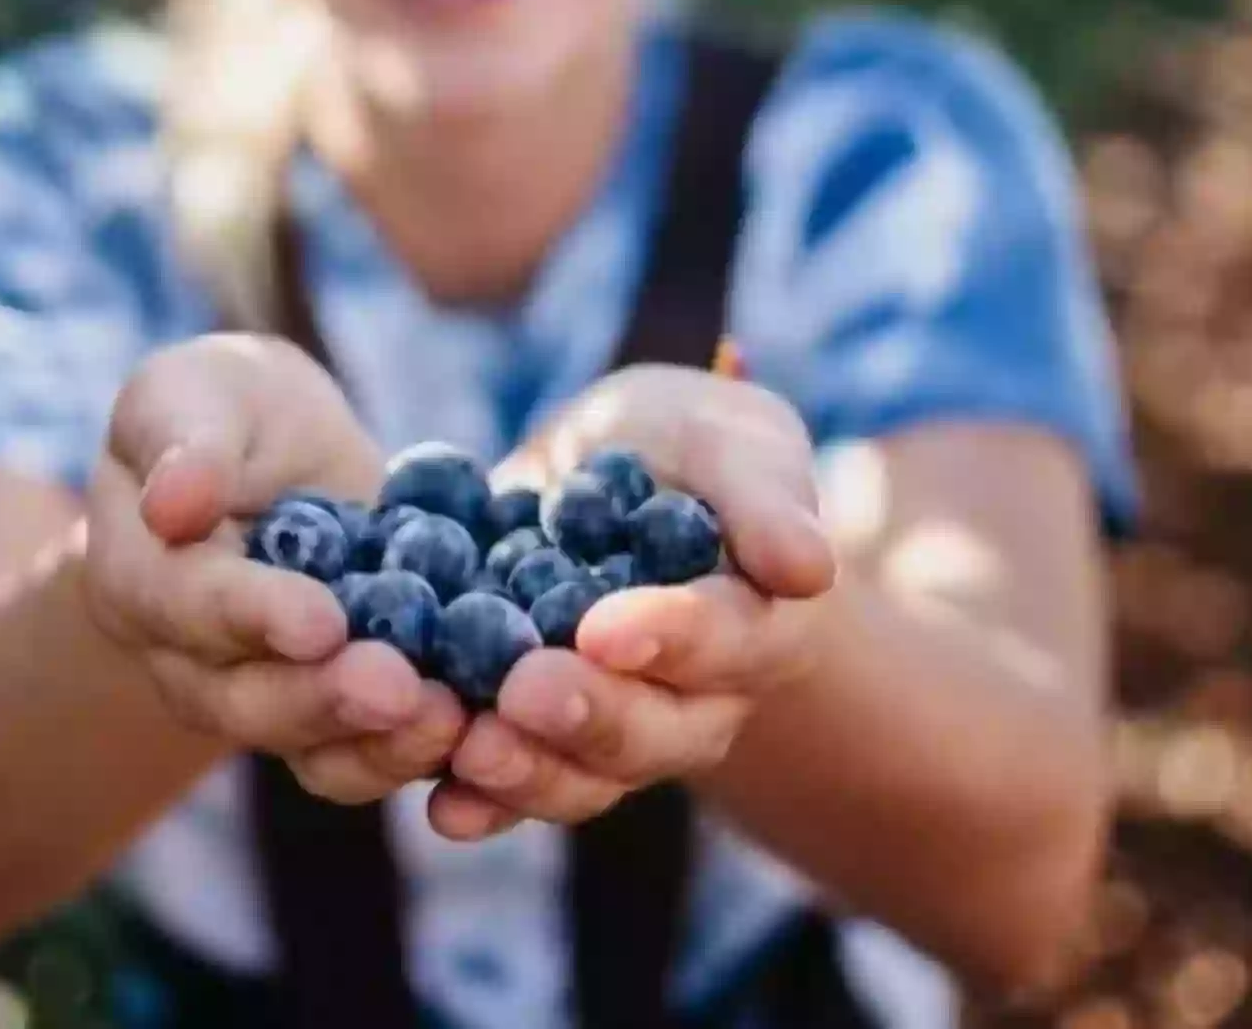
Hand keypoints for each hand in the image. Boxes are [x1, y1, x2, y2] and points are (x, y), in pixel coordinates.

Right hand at [84, 334, 467, 802]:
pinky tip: (485, 727)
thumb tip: (171, 502)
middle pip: (250, 704)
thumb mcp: (191, 395)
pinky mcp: (340, 714)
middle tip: (401, 690)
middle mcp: (192, 664)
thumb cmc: (221, 411)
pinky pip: (376, 751)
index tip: (321, 622)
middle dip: (328, 700)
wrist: (277, 455)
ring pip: (315, 751)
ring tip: (452, 722)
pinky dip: (428, 749)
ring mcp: (266, 701)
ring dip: (383, 745)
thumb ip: (183, 443)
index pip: (191, 608)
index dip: (255, 617)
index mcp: (140, 581)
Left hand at [429, 366, 836, 838]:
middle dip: (586, 716)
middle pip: (649, 733)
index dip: (669, 638)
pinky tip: (444, 810)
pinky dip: (480, 803)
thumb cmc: (686, 449)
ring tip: (473, 752)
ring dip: (526, 771)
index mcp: (756, 627)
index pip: (723, 641)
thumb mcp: (729, 439)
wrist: (602, 470)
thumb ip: (764, 495)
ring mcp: (611, 731)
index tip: (606, 629)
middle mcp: (691, 702)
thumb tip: (807, 567)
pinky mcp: (533, 737)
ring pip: (581, 777)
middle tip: (526, 691)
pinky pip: (513, 789)